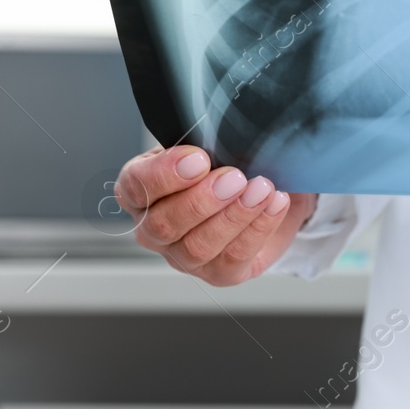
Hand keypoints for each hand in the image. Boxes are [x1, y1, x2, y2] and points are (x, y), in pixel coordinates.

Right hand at [113, 145, 316, 285]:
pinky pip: (233, 258)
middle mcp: (154, 229)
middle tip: (235, 177)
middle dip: (201, 200)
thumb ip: (203, 142)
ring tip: (260, 189)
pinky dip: (258, 228)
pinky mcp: (218, 274)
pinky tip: (274, 204)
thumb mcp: (208, 143)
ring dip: (233, 216)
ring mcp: (183, 257)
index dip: (164, 175)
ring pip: (197, 247)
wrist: (264, 187)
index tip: (199, 159)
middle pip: (163, 224)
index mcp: (141, 191)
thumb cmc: (226, 162)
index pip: (135, 186)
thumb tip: (217, 135)